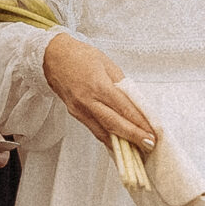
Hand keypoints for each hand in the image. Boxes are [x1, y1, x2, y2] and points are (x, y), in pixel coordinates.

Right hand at [42, 35, 157, 152]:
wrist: (52, 56)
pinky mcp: (75, 114)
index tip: (152, 132)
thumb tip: (135, 103)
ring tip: (137, 149)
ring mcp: (79, 110)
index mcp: (99, 85)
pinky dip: (108, 139)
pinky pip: (94, 129)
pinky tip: (119, 144)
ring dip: (121, 143)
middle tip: (149, 145)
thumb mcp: (108, 64)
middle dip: (133, 137)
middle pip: (113, 124)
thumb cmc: (80, 56)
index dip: (139, 123)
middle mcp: (88, 101)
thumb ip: (122, 85)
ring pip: (102, 132)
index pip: (123, 108)